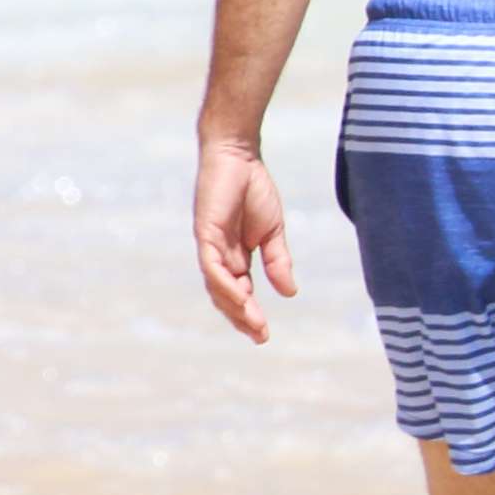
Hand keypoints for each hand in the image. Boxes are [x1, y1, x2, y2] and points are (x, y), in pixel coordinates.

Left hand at [192, 141, 294, 342]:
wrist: (239, 158)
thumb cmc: (254, 190)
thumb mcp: (274, 232)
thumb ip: (278, 262)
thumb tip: (289, 293)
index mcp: (234, 256)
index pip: (239, 292)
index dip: (249, 314)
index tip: (264, 335)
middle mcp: (218, 255)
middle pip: (225, 296)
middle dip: (241, 317)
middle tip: (260, 336)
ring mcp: (210, 246)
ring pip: (216, 285)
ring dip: (234, 306)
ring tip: (254, 322)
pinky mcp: (205, 233)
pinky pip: (212, 266)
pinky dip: (224, 283)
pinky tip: (241, 297)